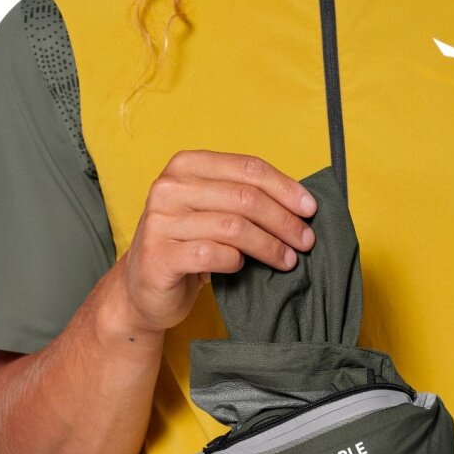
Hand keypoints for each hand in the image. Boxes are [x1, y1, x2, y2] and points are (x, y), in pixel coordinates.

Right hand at [117, 150, 317, 333]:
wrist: (143, 288)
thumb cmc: (187, 246)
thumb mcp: (211, 211)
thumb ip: (242, 198)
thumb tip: (300, 205)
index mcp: (186, 165)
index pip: (247, 168)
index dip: (285, 188)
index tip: (310, 209)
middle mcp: (169, 187)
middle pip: (245, 198)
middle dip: (284, 221)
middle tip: (305, 241)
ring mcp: (160, 221)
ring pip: (234, 227)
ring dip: (269, 246)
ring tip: (288, 260)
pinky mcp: (159, 255)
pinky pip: (213, 255)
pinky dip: (236, 262)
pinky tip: (241, 267)